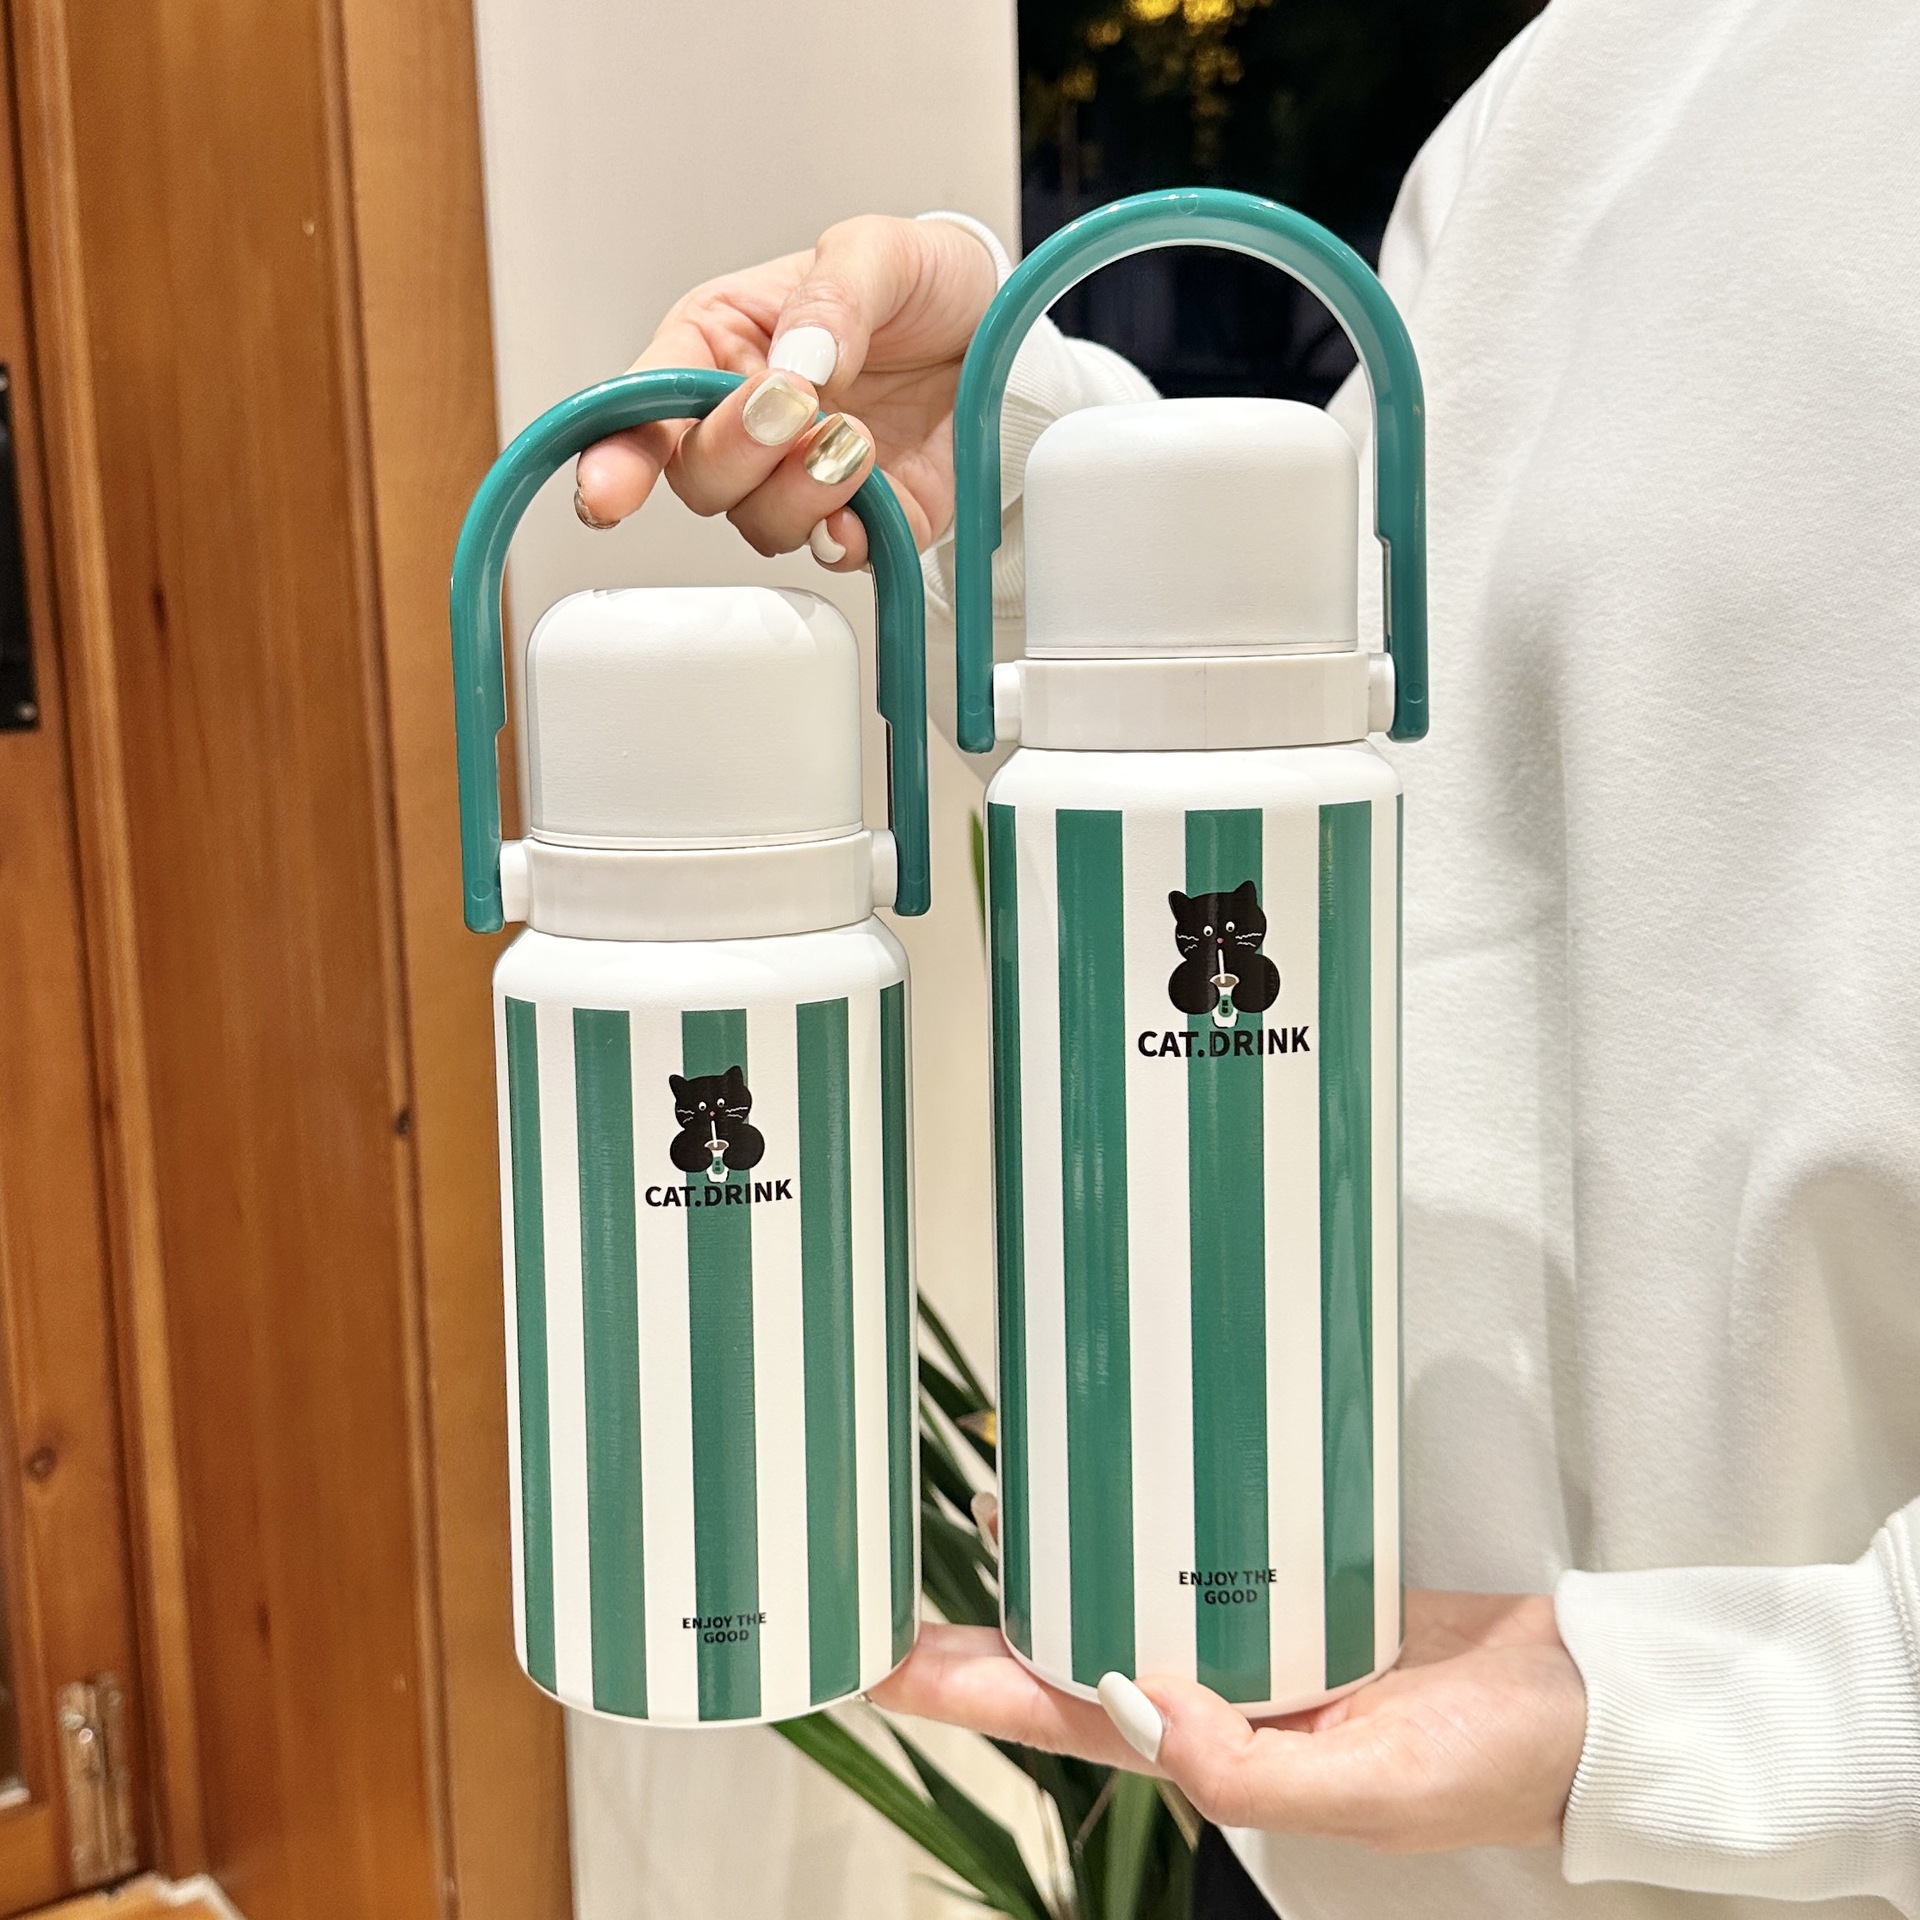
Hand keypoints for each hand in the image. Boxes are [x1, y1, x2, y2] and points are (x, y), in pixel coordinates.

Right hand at [573, 215, 998, 569]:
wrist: (1001, 335)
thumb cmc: (923, 285)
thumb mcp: (879, 250)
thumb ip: (833, 294)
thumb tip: (800, 362)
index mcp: (722, 346)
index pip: (646, 405)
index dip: (616, 454)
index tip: (608, 491)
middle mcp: (748, 425)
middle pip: (698, 477)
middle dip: (738, 453)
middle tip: (794, 409)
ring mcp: (801, 480)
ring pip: (760, 522)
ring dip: (801, 492)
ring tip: (855, 438)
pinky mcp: (865, 522)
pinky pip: (835, 553)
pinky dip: (843, 540)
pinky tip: (862, 511)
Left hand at [871, 1589, 1585, 1852]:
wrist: (1582, 1704)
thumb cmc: (1491, 1764)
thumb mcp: (1375, 1785)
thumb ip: (1250, 1766)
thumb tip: (1138, 1705)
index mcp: (1219, 1758)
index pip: (1060, 1721)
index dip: (967, 1692)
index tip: (881, 1664)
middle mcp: (1216, 1700)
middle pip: (1068, 1659)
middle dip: (977, 1635)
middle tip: (889, 1593)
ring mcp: (1251, 1643)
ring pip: (1122, 1600)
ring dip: (1051, 1571)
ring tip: (979, 1522)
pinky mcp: (1292, 1588)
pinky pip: (1196, 1557)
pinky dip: (1144, 1530)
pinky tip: (1109, 1496)